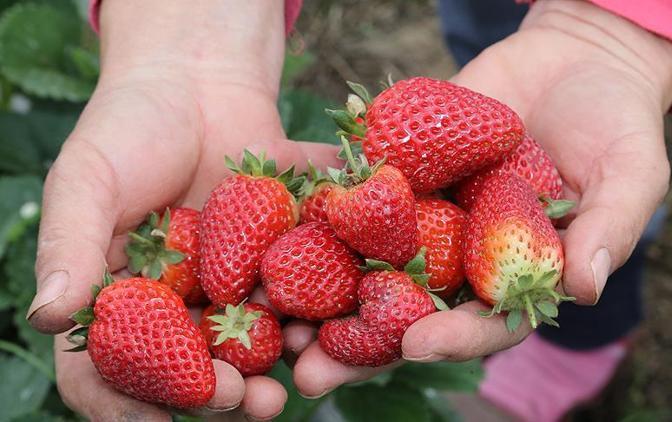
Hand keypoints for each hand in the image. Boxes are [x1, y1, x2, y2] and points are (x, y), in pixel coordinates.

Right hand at [27, 0, 338, 418]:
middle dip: (225, 393)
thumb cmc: (128, 128)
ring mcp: (236, 283)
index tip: (166, 416)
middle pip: (197, 368)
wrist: (197, 81)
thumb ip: (71, 244)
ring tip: (300, 370)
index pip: (118, 368)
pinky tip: (334, 316)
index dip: (134, 401)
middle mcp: (183, 302)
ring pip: (257, 340)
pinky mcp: (283, 256)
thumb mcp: (87, 179)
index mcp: (125, 298)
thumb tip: (47, 315)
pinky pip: (304, 290)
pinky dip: (319, 307)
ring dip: (280, 362)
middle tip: (251, 402)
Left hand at [291, 0, 671, 396]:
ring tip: (278, 321)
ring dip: (321, 294)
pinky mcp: (403, 174)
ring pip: (371, 263)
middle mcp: (463, 256)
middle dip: (361, 345)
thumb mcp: (631, 173)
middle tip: (311, 372)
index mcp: (515, 275)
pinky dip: (324, 216)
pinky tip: (275, 234)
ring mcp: (429, 216)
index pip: (482, 323)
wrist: (576, 61)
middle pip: (410, 311)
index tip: (414, 344)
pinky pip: (361, 196)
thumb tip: (585, 290)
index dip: (451, 338)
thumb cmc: (616, 123)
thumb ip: (610, 230)